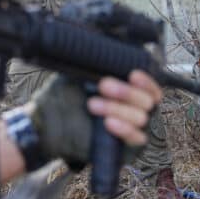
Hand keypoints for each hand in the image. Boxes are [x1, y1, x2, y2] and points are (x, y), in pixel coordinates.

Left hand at [23, 70, 162, 166]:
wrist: (48, 124)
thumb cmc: (66, 98)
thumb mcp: (80, 77)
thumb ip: (96, 68)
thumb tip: (105, 51)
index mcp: (131, 91)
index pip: (151, 87)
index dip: (146, 81)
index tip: (132, 74)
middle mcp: (136, 110)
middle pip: (146, 101)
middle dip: (125, 92)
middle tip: (103, 85)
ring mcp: (132, 129)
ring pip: (140, 118)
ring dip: (117, 108)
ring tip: (93, 104)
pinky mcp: (126, 147)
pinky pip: (135, 138)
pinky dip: (124, 128)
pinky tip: (108, 122)